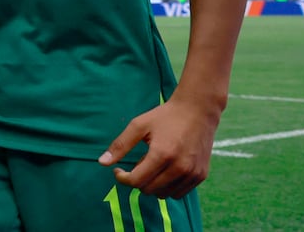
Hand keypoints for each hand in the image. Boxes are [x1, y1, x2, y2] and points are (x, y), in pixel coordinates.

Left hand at [98, 96, 219, 197]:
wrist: (198, 110)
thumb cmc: (165, 116)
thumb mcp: (138, 126)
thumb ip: (120, 145)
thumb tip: (102, 163)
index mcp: (162, 154)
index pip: (136, 181)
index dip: (122, 178)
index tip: (118, 170)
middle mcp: (179, 167)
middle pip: (149, 190)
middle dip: (137, 180)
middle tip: (137, 163)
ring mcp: (192, 173)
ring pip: (164, 194)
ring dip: (153, 185)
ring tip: (152, 165)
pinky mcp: (201, 175)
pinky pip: (179, 193)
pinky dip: (168, 187)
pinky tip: (165, 170)